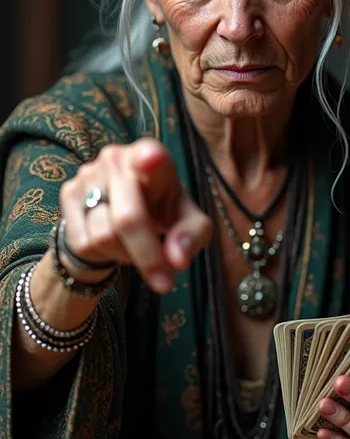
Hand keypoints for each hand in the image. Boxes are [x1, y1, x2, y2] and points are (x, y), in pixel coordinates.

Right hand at [59, 138, 211, 292]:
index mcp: (152, 156)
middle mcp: (117, 158)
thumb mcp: (187, 221)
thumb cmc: (163, 209)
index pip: (150, 154)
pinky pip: (84, 242)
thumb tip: (177, 260)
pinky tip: (115, 243)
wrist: (120, 208)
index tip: (152, 159)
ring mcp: (88, 174)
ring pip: (104, 236)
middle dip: (148, 256)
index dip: (150, 159)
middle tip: (165, 284)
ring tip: (137, 246)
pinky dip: (104, 255)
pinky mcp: (68, 192)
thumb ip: (192, 235)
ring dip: (126, 256)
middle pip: (128, 218)